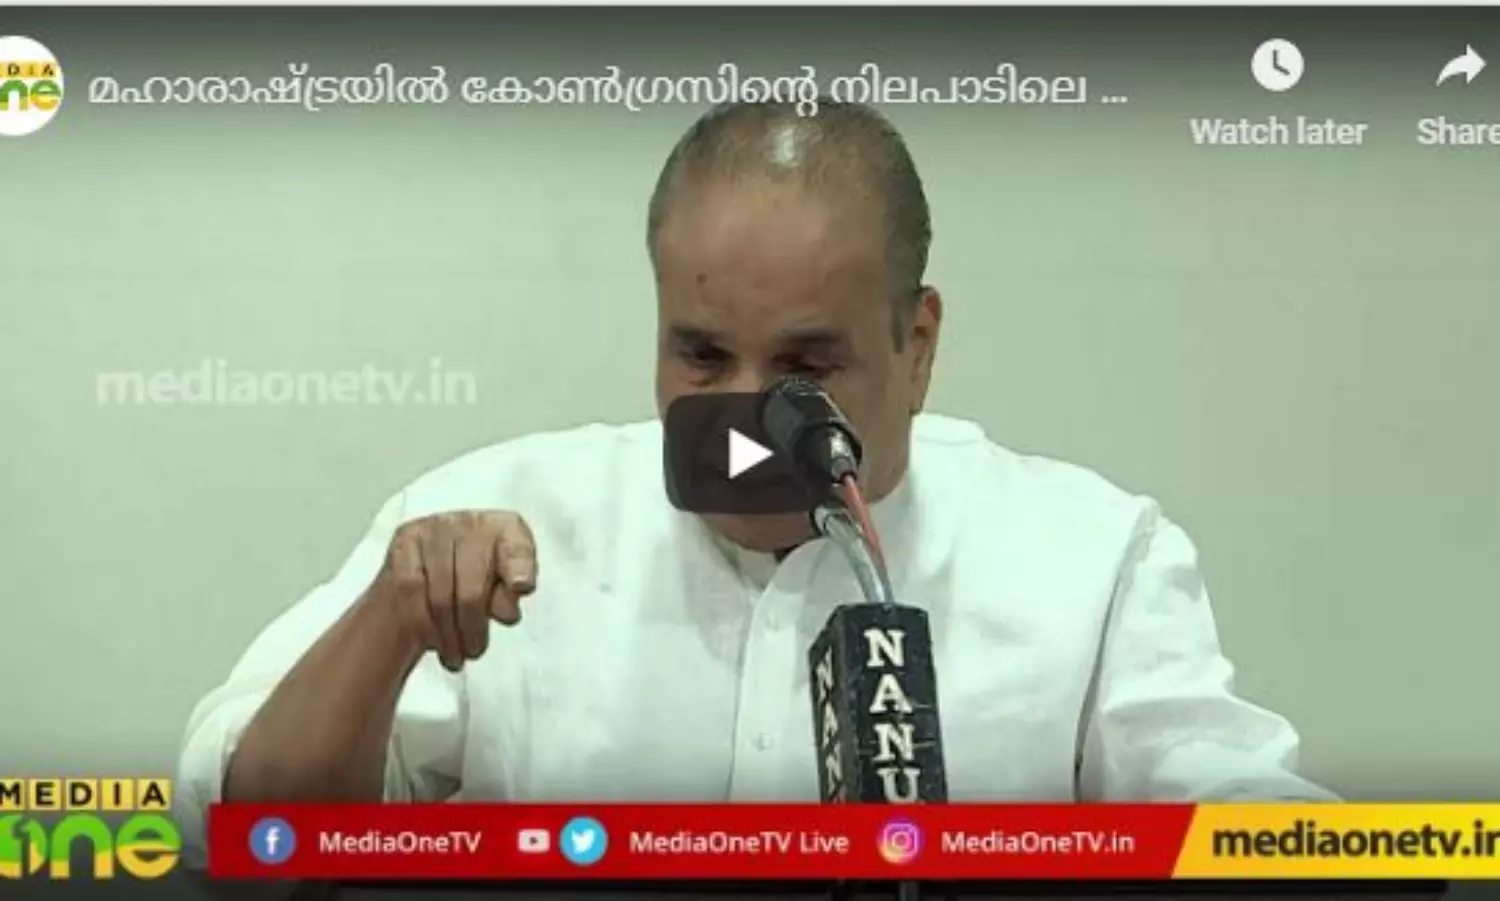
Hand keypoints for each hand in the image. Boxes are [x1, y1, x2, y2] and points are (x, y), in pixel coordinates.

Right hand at [372, 510, 536, 670]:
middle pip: (473, 586)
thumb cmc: (478, 582)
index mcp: (508, 529)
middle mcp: (472, 521)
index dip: (520, 568)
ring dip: (447, 633)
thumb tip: (507, 609)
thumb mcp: (501, 593)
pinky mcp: (406, 539)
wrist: (431, 573)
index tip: (522, 587)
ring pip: (440, 594)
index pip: (517, 549)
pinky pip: (412, 591)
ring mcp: (436, 527)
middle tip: (474, 651)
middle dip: (472, 627)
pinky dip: (423, 622)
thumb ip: (507, 599)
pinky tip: (431, 639)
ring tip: (455, 655)